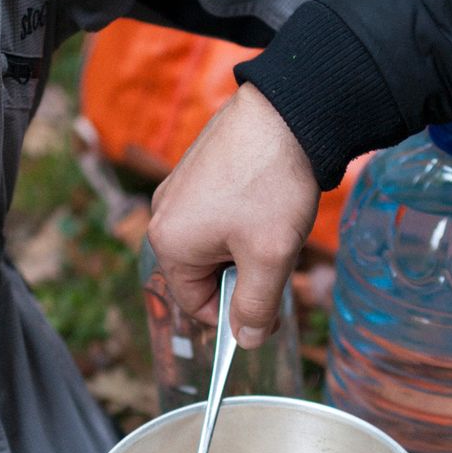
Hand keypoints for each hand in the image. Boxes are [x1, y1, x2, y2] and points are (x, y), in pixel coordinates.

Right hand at [147, 83, 318, 348]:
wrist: (287, 111)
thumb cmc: (272, 186)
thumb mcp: (269, 259)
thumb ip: (256, 307)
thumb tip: (248, 341)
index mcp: (169, 243)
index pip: (197, 305)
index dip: (237, 312)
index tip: (270, 304)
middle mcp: (164, 215)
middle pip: (204, 273)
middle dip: (243, 273)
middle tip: (277, 252)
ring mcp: (179, 188)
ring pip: (215, 242)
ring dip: (247, 245)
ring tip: (275, 221)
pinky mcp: (197, 168)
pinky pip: (217, 212)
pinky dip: (245, 217)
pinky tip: (269, 200)